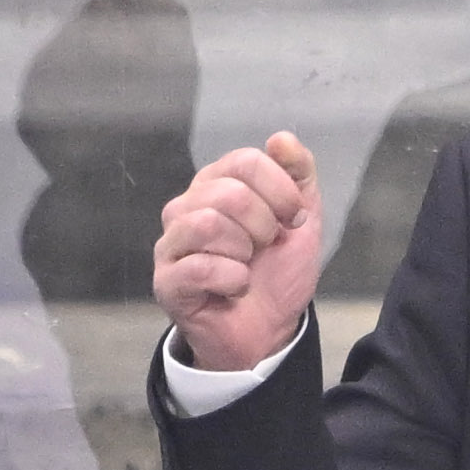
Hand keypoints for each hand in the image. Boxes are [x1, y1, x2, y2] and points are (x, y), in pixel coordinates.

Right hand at [153, 132, 322, 372]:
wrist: (269, 331)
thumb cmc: (276, 272)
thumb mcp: (302, 219)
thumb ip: (298, 175)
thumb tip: (281, 139)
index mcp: (216, 184)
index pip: (245, 162)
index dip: (280, 190)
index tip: (293, 219)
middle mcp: (186, 207)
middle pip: (229, 193)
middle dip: (264, 226)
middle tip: (265, 248)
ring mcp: (171, 244)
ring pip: (208, 224)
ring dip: (244, 252)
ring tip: (246, 266)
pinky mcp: (166, 281)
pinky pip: (200, 267)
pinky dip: (233, 280)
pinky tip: (235, 289)